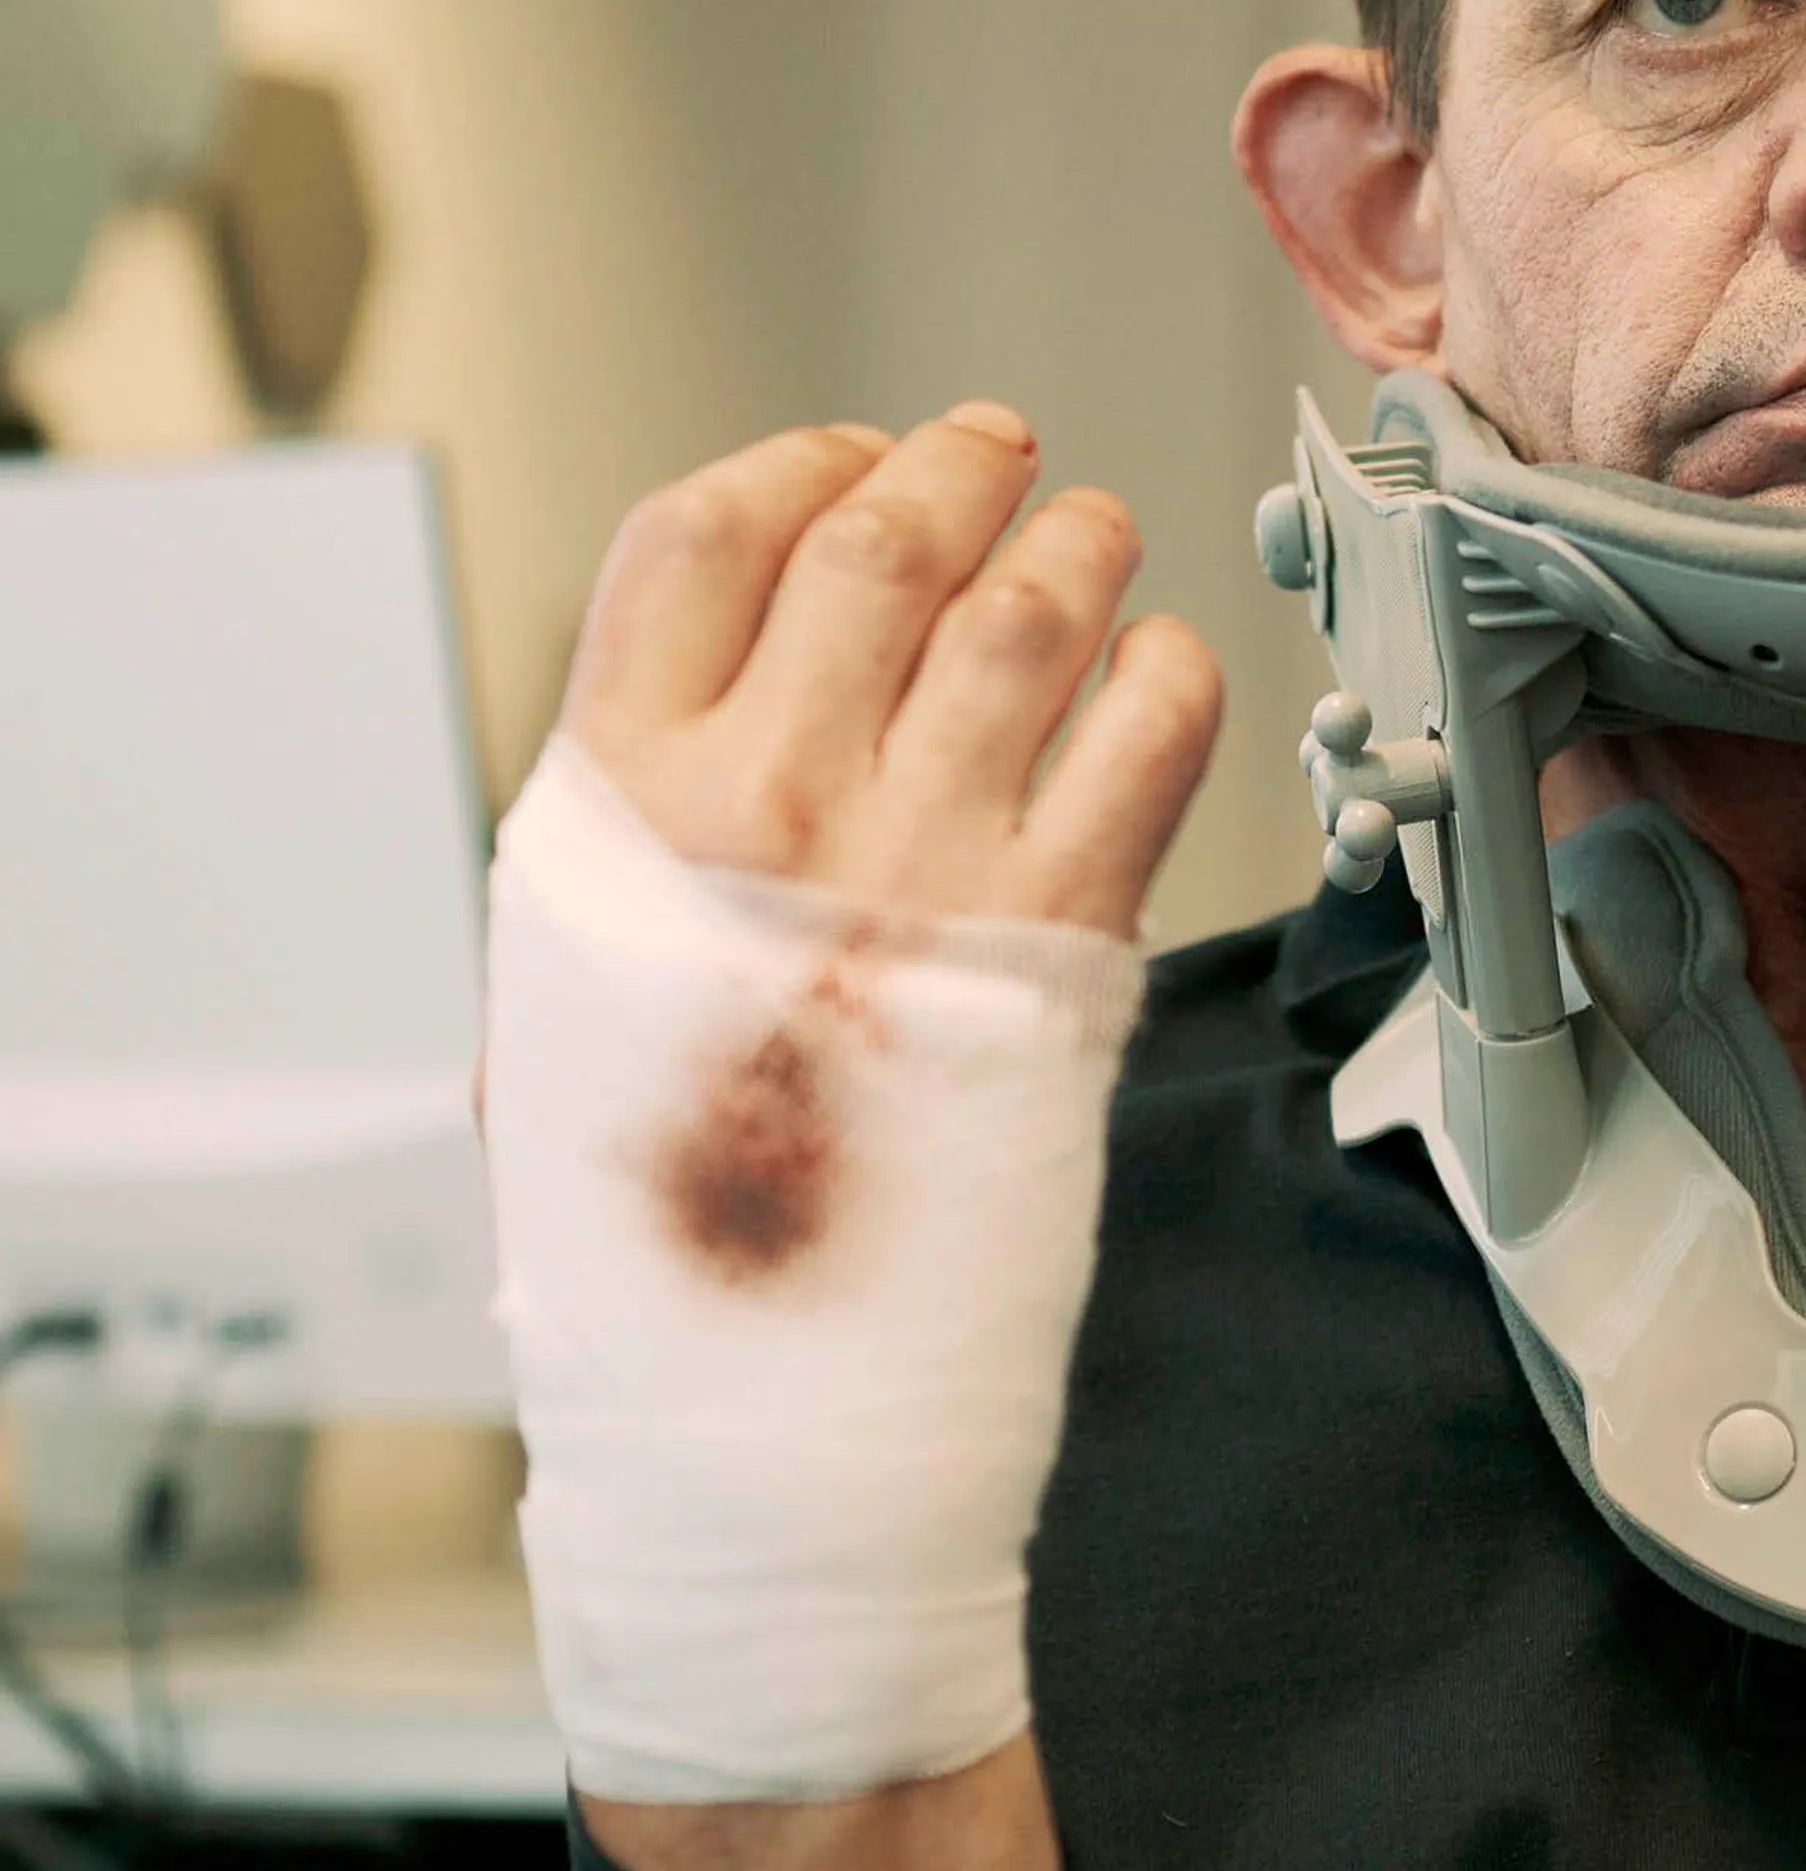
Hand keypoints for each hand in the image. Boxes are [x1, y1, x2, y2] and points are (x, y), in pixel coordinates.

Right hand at [548, 404, 1222, 1870]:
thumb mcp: (567, 1002)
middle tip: (1008, 452)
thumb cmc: (658, 1230)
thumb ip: (634, 850)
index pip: (700, 536)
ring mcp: (922, 863)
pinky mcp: (1065, 938)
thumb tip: (696, 739)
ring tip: (1099, 536)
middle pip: (883, 540)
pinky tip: (1167, 675)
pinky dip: (1173, 678)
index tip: (854, 460)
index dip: (796, 468)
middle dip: (960, 469)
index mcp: (618, 801)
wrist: (760, 1417)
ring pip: (1030, 612)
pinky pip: (1148, 740)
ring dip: (1080, 548)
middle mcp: (768, 803)